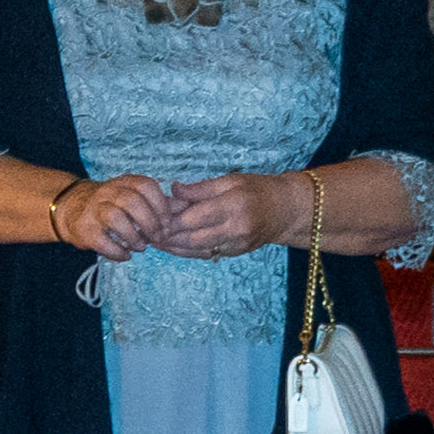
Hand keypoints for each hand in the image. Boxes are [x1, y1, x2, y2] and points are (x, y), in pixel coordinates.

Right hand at [52, 173, 170, 258]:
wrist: (71, 209)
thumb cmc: (112, 205)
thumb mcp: (134, 197)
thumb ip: (159, 203)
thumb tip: (185, 207)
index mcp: (123, 182)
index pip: (146, 185)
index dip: (161, 206)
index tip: (167, 224)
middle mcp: (107, 192)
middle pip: (132, 201)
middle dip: (150, 223)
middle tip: (157, 238)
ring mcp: (93, 210)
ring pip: (115, 217)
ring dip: (134, 236)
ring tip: (141, 247)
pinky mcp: (84, 229)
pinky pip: (102, 241)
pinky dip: (118, 252)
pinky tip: (125, 255)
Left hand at [149, 172, 303, 259]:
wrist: (284, 211)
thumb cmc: (257, 189)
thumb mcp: (230, 180)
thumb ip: (200, 188)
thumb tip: (173, 189)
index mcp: (233, 206)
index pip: (196, 216)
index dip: (172, 218)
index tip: (155, 215)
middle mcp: (235, 228)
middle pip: (193, 237)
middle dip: (169, 236)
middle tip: (148, 231)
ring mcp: (236, 244)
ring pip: (198, 250)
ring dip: (174, 247)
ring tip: (154, 241)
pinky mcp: (235, 253)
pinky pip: (206, 254)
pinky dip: (187, 251)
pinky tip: (172, 246)